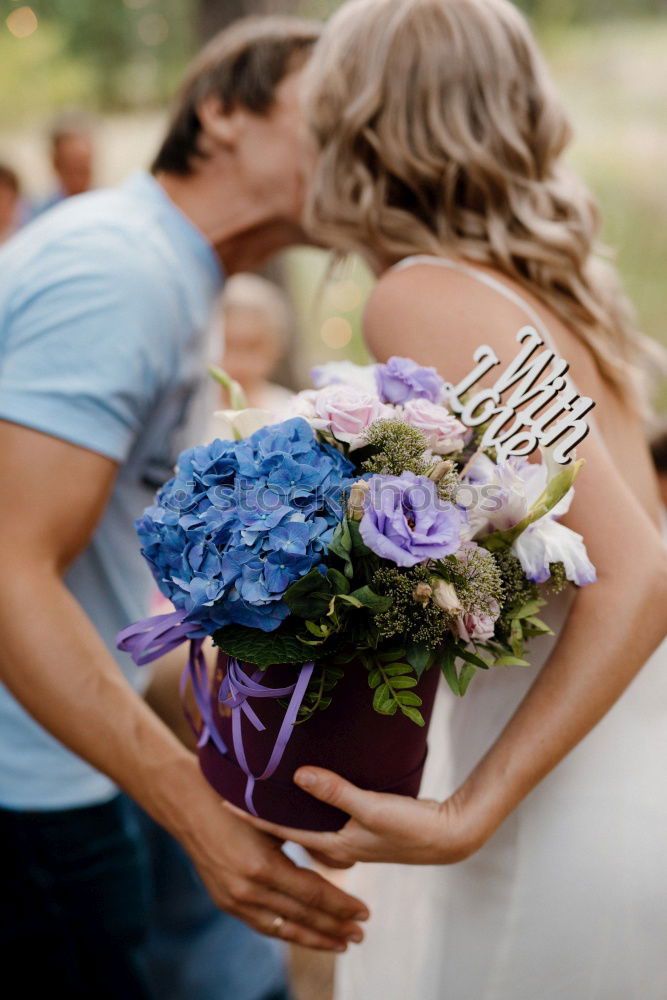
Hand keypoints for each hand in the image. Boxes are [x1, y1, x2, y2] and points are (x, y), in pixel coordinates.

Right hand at [172, 762, 369, 951]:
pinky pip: (262, 924)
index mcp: (263, 866)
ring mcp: (234, 899)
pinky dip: (286, 930)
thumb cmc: (238, 800)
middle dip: (334, 928)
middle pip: (301, 916)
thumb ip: (306, 837)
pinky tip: (303, 933)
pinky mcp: (225, 900)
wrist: (189, 805)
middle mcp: (248, 889)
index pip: (313, 894)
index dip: (341, 905)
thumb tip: (344, 860)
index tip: (364, 912)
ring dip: (313, 938)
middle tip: (361, 935)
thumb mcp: (275, 816)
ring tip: (339, 943)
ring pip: (282, 927)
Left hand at [224, 766, 482, 867]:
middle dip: (265, 817)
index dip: (252, 817)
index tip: (222, 804)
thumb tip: (297, 775)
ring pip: (310, 827)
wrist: (450, 836)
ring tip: (269, 791)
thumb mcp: (371, 807)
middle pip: (292, 832)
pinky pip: (329, 821)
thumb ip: (335, 791)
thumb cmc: (411, 826)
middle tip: (240, 796)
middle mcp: (338, 847)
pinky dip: (315, 808)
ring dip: (290, 812)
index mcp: (334, 846)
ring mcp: (352, 840)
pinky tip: (315, 793)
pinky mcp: (367, 830)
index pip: (282, 831)